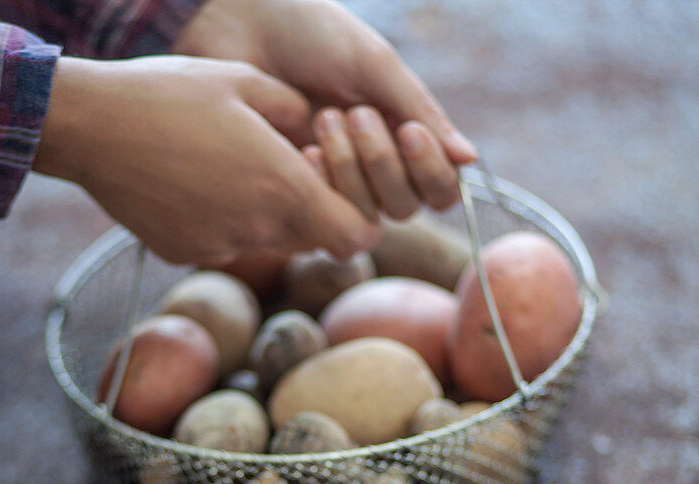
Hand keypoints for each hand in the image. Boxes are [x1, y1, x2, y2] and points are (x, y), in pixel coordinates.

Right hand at [32, 55, 379, 263]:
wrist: (92, 127)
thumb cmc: (171, 93)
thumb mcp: (247, 82)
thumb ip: (298, 113)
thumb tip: (319, 132)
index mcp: (283, 188)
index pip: (356, 239)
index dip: (357, 219)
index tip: (335, 187)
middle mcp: (258, 229)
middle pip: (311, 240)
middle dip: (308, 209)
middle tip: (280, 164)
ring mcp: (220, 248)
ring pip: (265, 240)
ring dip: (260, 212)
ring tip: (225, 164)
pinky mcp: (186, 254)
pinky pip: (222, 243)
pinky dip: (219, 220)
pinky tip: (190, 181)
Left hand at [175, 0, 476, 210]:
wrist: (243, 29)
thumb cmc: (311, 36)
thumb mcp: (374, 66)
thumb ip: (419, 113)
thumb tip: (471, 162)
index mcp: (401, 139)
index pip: (439, 189)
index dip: (431, 172)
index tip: (407, 131)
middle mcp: (373, 173)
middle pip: (406, 208)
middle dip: (384, 163)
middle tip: (353, 113)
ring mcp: (334, 191)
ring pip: (368, 221)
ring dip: (354, 172)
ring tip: (324, 119)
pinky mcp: (296, 201)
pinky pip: (324, 223)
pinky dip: (321, 189)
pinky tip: (303, 151)